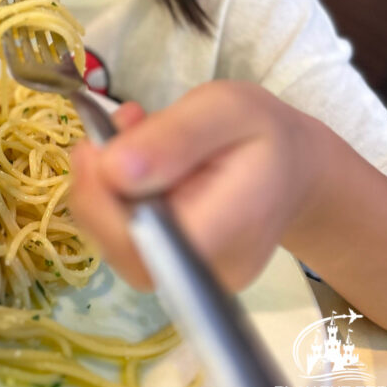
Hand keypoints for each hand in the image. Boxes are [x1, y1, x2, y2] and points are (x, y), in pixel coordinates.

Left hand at [69, 80, 327, 292]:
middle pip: (123, 249)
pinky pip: (127, 239)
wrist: (291, 167)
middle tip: (109, 130)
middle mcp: (209, 272)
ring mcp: (190, 277)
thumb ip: (175, 136)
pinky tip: (135, 158)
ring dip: (104, 187)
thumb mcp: (225, 109)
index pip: (147, 244)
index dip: (103, 202)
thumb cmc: (262, 132)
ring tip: (132, 133)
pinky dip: (115, 196)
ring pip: (116, 244)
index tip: (94, 146)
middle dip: (97, 188)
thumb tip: (115, 171)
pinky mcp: (173, 269)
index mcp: (231, 228)